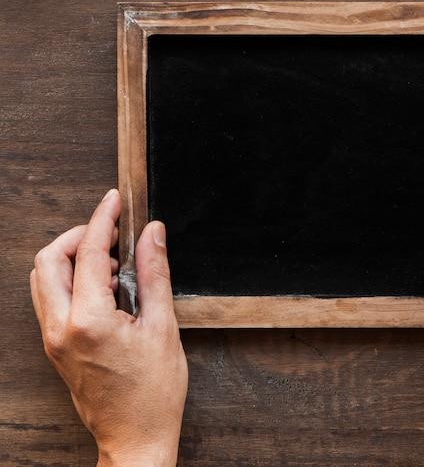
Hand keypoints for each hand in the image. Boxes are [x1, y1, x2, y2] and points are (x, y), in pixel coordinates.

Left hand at [30, 189, 187, 466]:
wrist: (135, 437)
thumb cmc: (153, 392)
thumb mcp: (163, 326)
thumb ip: (155, 272)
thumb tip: (152, 234)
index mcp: (89, 321)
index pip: (89, 253)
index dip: (103, 219)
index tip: (114, 200)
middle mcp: (61, 329)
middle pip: (49, 260)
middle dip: (78, 235)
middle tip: (111, 231)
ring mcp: (53, 340)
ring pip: (44, 278)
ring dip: (73, 258)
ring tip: (114, 262)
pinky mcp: (56, 347)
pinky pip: (51, 298)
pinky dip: (72, 279)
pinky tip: (107, 286)